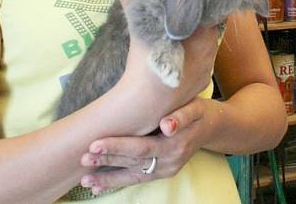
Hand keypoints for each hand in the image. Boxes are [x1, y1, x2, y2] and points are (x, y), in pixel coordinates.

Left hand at [79, 98, 213, 193]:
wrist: (212, 126)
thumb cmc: (199, 111)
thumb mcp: (195, 107)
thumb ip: (182, 115)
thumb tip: (166, 125)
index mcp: (175, 144)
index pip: (141, 147)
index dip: (117, 146)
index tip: (95, 144)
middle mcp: (169, 161)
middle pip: (133, 162)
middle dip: (107, 161)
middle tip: (83, 159)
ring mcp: (165, 170)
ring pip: (133, 176)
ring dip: (108, 178)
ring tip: (85, 180)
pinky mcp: (161, 173)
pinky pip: (137, 179)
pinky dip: (117, 183)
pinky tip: (98, 188)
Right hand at [115, 0, 219, 129]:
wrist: (145, 106)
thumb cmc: (145, 65)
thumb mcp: (140, 33)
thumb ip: (133, 7)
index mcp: (203, 34)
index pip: (211, 11)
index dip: (202, 3)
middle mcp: (211, 50)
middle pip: (210, 28)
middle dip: (199, 20)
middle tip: (183, 12)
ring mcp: (208, 69)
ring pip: (208, 47)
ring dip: (198, 40)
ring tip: (181, 33)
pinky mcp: (202, 84)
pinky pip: (203, 65)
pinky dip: (196, 59)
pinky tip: (181, 57)